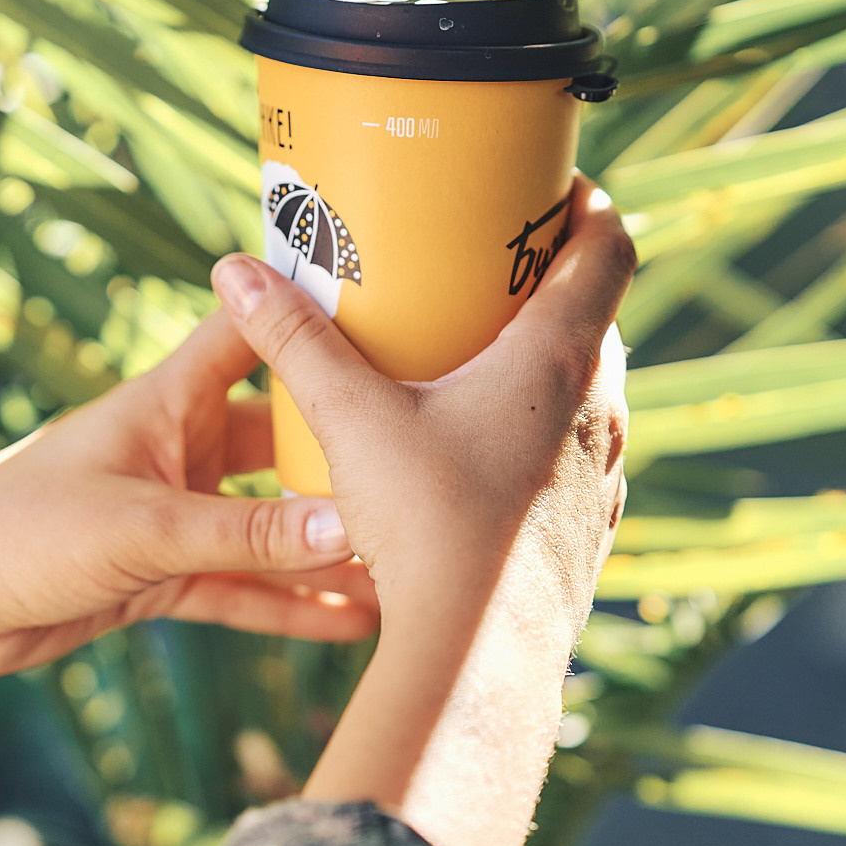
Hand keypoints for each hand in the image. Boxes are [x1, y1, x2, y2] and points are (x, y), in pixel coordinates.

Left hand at [0, 311, 378, 684]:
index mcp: (164, 402)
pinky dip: (288, 603)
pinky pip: (241, 585)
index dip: (306, 310)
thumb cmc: (15, 532)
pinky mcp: (160, 576)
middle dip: (342, 450)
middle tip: (427, 454)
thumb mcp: (141, 530)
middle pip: (277, 437)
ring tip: (406, 555)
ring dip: (324, 541)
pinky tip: (350, 620)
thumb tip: (349, 527)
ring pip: (268, 522)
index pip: (249, 336)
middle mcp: (177, 449)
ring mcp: (171, 514)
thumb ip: (247, 535)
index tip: (387, 295)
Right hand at [212, 174, 632, 649]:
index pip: (608, 249)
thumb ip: (295, 342)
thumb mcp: (350, 420)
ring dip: (544, 361)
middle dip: (544, 283)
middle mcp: (602, 408)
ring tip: (474, 357)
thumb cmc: (428, 527)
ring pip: (588, 389)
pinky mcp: (592, 526)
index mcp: (559, 358)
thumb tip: (237, 271)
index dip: (587, 207)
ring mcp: (605, 473)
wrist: (481, 657)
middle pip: (593, 315)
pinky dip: (541, 431)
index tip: (551, 188)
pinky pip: (575, 454)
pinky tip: (480, 452)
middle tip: (482, 267)